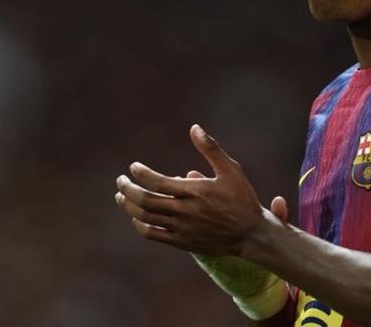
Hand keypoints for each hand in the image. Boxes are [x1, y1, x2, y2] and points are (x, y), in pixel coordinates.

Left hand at [115, 124, 286, 255]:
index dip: (140, 173)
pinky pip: (153, 234)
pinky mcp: (181, 242)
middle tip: (120, 181)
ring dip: (129, 206)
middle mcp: (184, 211)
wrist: (250, 234)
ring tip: (121, 196)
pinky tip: (136, 216)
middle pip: (144, 200)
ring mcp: (181, 228)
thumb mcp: (231, 170)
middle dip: (127, 189)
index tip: (134, 167)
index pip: (155, 182)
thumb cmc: (241, 199)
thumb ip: (211, 149)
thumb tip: (194, 128)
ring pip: (144, 218)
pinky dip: (140, 225)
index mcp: (193, 191)